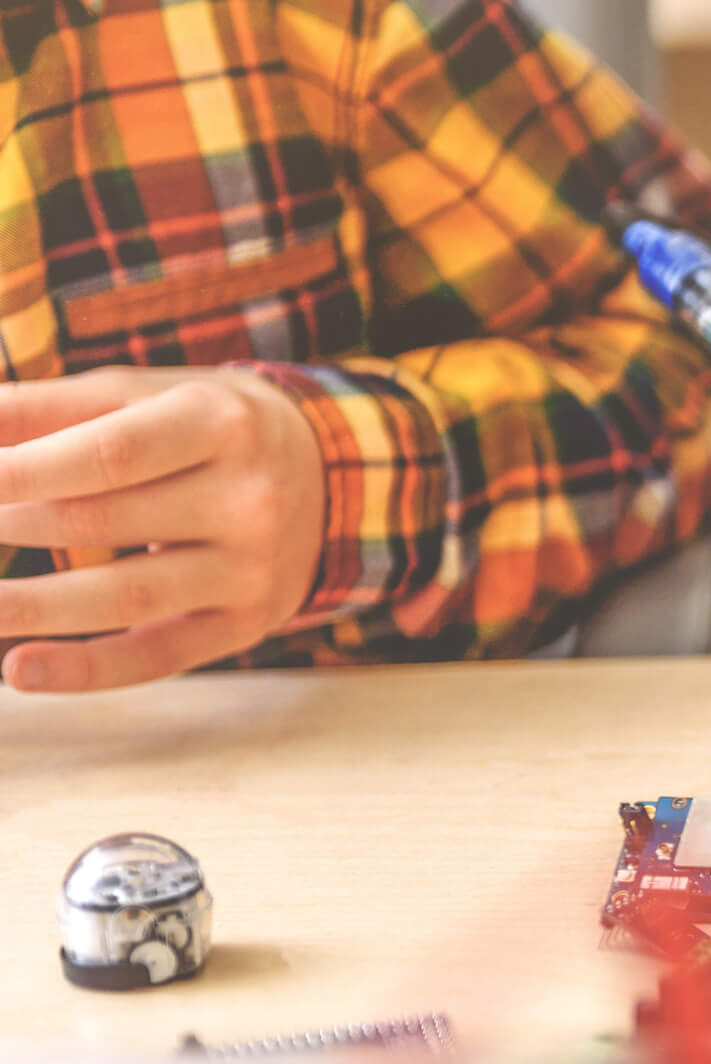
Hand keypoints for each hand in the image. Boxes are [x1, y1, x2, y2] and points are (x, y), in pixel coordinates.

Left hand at [0, 367, 326, 691]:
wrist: (327, 476)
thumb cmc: (206, 427)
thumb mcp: (144, 395)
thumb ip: (50, 408)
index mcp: (222, 424)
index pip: (111, 452)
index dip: (22, 471)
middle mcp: (250, 499)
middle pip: (104, 521)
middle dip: (10, 524)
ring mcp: (252, 570)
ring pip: (124, 597)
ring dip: (28, 605)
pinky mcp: (245, 624)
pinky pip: (157, 656)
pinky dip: (83, 668)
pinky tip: (18, 668)